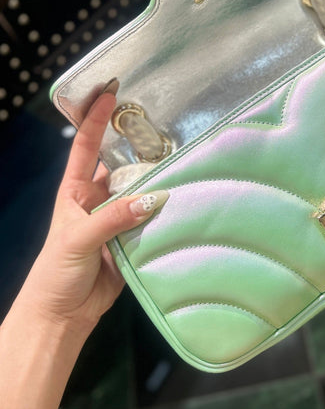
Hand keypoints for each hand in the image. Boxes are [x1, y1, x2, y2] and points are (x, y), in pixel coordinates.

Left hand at [20, 91, 167, 335]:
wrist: (64, 316)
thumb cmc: (56, 272)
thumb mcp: (78, 238)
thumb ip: (113, 218)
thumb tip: (153, 198)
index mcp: (76, 191)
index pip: (85, 146)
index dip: (96, 119)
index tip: (110, 92)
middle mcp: (98, 200)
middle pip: (121, 166)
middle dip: (138, 148)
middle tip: (164, 128)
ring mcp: (118, 219)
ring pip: (141, 192)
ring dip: (157, 181)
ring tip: (183, 161)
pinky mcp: (135, 240)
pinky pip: (153, 219)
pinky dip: (167, 211)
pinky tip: (185, 198)